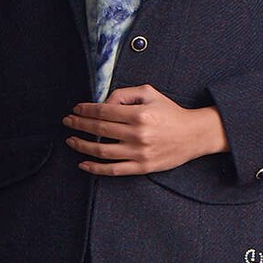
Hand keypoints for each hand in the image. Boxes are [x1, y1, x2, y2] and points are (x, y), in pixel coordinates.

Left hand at [63, 85, 228, 174]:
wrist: (194, 135)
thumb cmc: (170, 112)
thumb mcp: (150, 93)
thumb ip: (124, 94)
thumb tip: (103, 104)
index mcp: (139, 114)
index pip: (103, 112)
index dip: (85, 110)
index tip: (75, 109)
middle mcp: (137, 134)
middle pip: (99, 130)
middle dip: (79, 125)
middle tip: (68, 122)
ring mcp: (139, 153)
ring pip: (102, 151)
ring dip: (82, 145)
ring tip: (71, 140)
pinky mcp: (141, 167)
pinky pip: (113, 170)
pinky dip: (95, 168)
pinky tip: (83, 163)